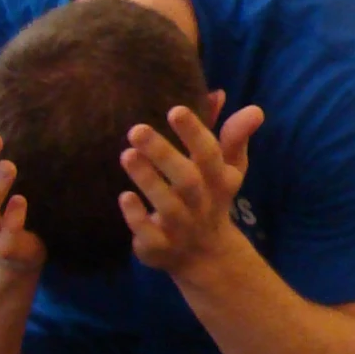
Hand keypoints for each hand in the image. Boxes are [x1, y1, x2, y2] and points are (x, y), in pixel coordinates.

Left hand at [119, 91, 263, 276]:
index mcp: (218, 181)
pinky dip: (137, 217)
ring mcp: (181, 228)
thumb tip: (230, 97)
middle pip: (188, 180)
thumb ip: (230, 135)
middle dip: (164, 155)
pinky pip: (149, 235)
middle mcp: (201, 204)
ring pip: (167, 206)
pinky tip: (124, 196)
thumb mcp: (225, 169)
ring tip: (126, 155)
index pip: (211, 155)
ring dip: (148, 180)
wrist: (205, 257)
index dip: (195, 134)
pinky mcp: (159, 247)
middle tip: (136, 129)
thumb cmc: (209, 198)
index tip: (175, 110)